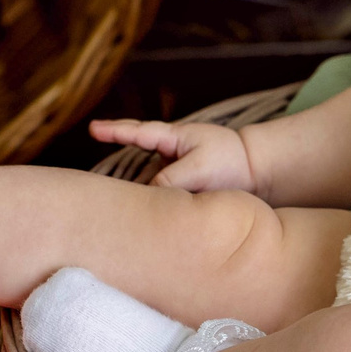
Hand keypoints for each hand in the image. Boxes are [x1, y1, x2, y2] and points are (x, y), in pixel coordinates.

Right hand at [88, 119, 259, 194]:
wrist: (258, 174)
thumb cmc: (230, 163)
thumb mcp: (201, 169)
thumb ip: (171, 180)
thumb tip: (146, 196)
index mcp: (173, 138)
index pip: (139, 133)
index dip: (114, 132)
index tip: (92, 129)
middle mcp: (168, 153)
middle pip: (136, 158)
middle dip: (116, 164)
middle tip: (92, 165)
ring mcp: (173, 171)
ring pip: (145, 182)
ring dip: (134, 194)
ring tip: (116, 210)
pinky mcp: (179, 190)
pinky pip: (158, 196)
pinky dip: (150, 205)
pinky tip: (141, 223)